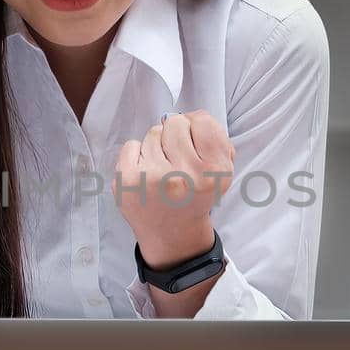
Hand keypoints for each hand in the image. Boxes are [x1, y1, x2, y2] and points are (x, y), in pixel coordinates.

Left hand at [112, 110, 235, 267]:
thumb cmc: (195, 195)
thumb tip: (191, 115)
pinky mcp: (128, 181)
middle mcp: (185, 176)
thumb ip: (214, 137)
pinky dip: (137, 156)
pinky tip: (145, 175)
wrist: (172, 234)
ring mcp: (153, 179)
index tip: (194, 148)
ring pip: (153, 133)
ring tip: (162, 171)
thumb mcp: (222, 171)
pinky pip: (131, 144)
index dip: (197, 129)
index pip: (203, 121)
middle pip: (175, 122)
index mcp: (214, 172)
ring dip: (157, 148)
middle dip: (175, 137)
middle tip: (176, 161)